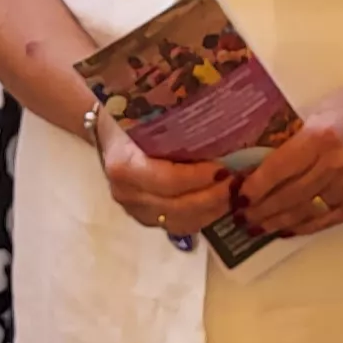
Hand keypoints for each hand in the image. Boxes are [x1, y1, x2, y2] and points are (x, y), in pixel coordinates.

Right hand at [98, 121, 236, 240]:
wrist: (106, 131)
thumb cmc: (130, 117)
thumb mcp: (148, 116)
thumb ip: (175, 127)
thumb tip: (218, 128)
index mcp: (124, 167)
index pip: (168, 181)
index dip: (199, 179)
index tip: (224, 169)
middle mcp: (126, 194)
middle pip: (176, 207)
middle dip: (212, 198)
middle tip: (236, 184)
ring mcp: (133, 210)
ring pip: (179, 222)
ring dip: (211, 212)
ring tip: (233, 196)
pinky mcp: (144, 218)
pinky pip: (177, 226)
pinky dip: (202, 218)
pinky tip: (219, 205)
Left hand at [234, 78, 342, 238]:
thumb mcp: (319, 112)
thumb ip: (295, 140)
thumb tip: (261, 167)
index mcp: (320, 137)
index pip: (278, 169)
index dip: (255, 187)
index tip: (238, 197)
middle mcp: (335, 164)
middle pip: (288, 195)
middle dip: (261, 209)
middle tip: (242, 217)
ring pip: (305, 211)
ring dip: (278, 222)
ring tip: (258, 227)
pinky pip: (327, 219)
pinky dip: (304, 226)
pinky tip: (287, 229)